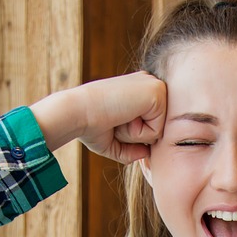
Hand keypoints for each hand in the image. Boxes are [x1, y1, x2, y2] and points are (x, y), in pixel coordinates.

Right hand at [31, 72, 165, 163]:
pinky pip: (157, 131)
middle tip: (115, 120)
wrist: (77, 112)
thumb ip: (132, 149)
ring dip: (136, 135)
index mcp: (140, 91)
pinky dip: (138, 132)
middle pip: (157, 130)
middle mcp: (149, 84)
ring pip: (159, 132)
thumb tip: (147, 153)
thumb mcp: (114, 141)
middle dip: (135, 136)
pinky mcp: (157, 92)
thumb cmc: (90, 126)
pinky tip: (124, 115)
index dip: (132, 135)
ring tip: (118, 116)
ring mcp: (155, 86)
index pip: (151, 127)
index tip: (113, 121)